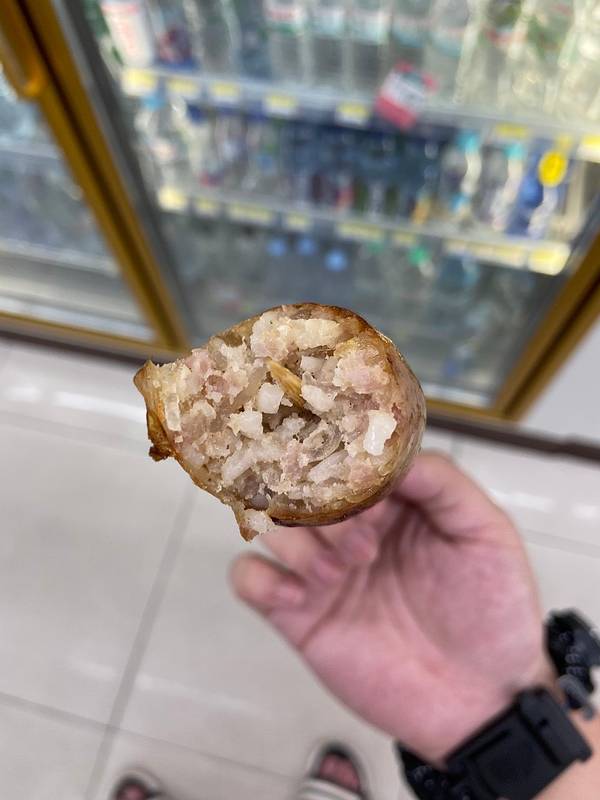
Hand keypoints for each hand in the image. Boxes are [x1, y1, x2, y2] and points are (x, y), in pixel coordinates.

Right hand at [230, 452, 554, 763]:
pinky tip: (301, 600)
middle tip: (363, 549)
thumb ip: (443, 483)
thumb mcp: (486, 533)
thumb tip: (389, 453)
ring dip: (296, 544)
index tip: (363, 492)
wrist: (482, 698)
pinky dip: (261, 579)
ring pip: (269, 525)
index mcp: (390, 502)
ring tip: (337, 577)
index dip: (345, 468)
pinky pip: (248, 579)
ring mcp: (321, 569)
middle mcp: (349, 528)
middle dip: (321, 510)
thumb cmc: (492, 613)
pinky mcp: (299, 614)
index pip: (343, 459)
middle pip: (298, 486)